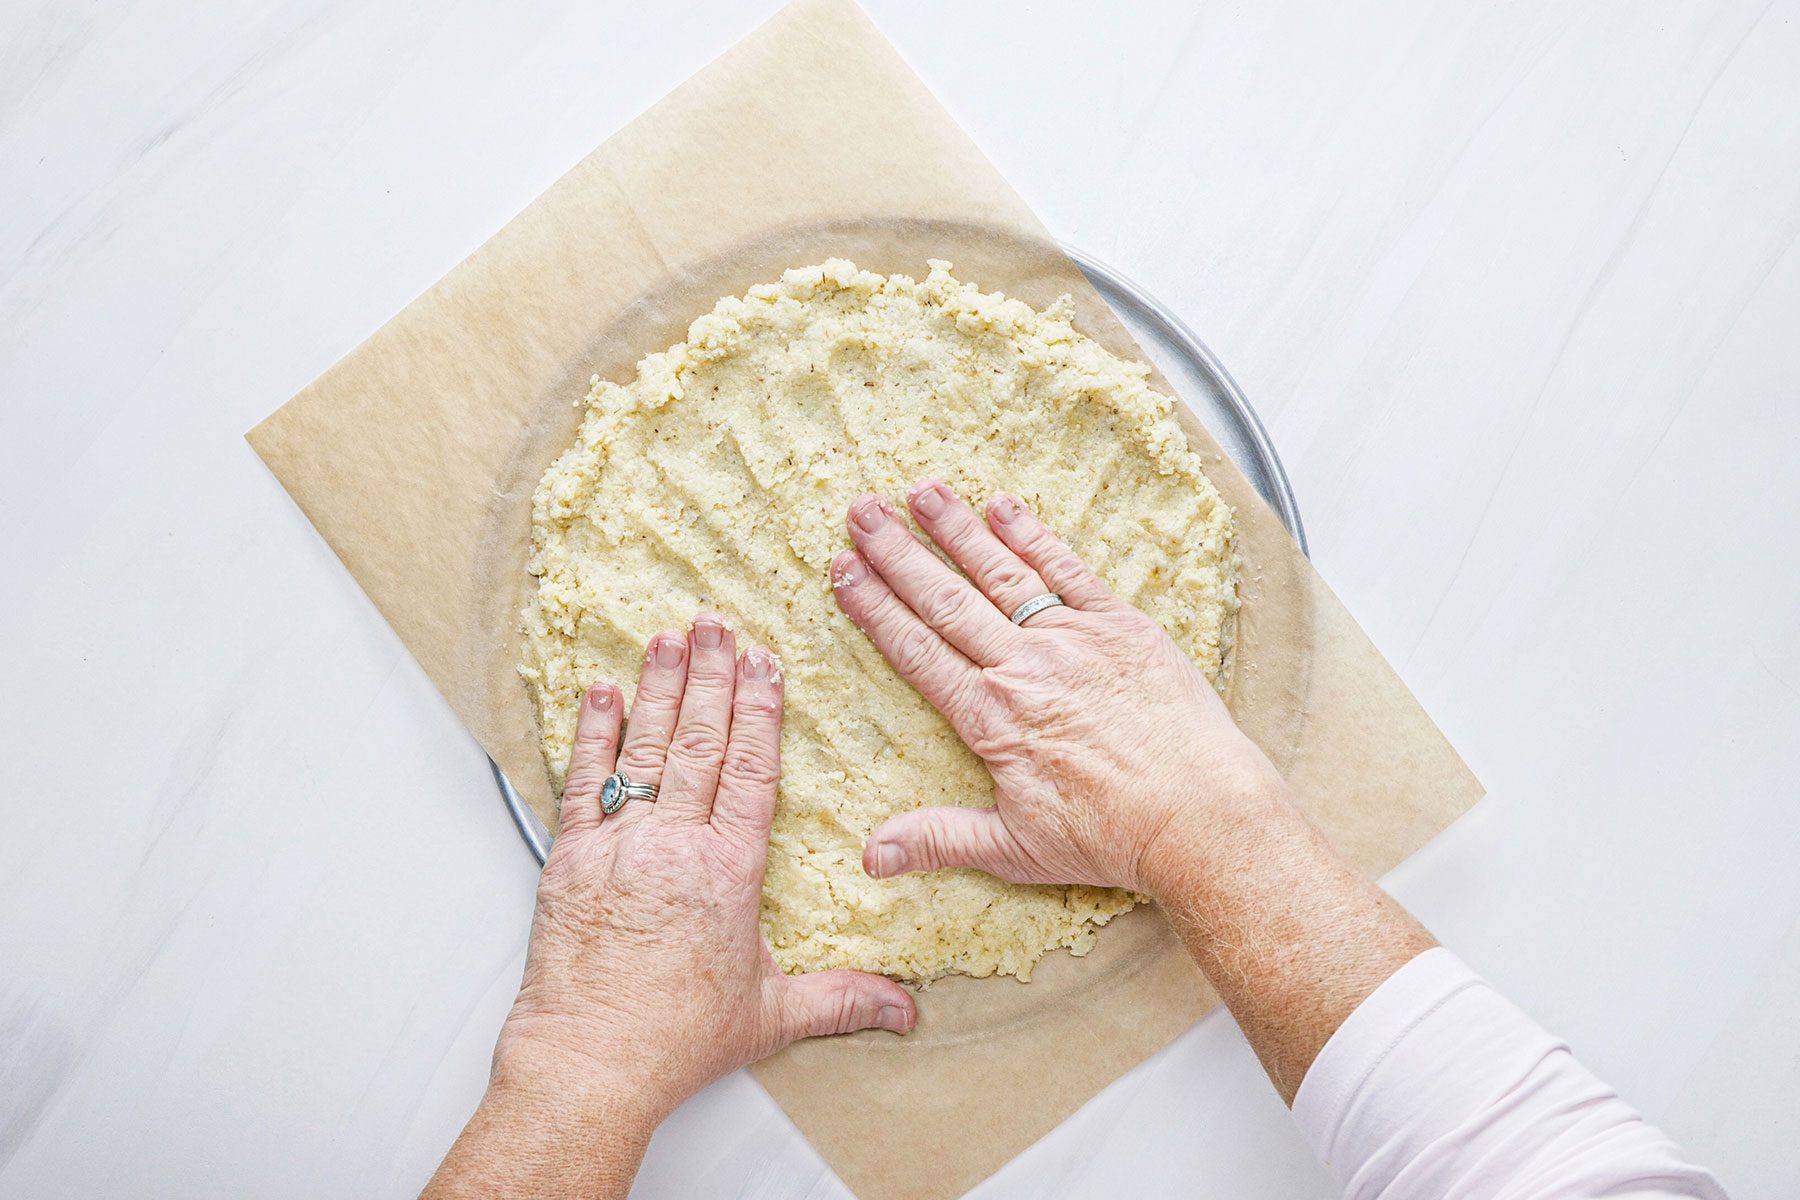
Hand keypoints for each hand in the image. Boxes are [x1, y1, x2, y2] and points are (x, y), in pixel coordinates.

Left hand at [494, 616, 915, 1122]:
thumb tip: (905, 1012)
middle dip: (712, 677)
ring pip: (644, 748)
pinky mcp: (570, 859)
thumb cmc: (674, 1041)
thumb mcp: (772, 1016)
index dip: (761, 711)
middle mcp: (674, 845)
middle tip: (716, 625)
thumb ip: (842, 1000)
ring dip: (659, 688)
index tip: (765, 664)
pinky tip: (601, 692)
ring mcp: (618, 846)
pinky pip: (582, 780)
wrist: (589, 1064)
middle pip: (701, 742)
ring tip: (668, 638)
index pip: (752, 770)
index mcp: (728, 871)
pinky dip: (592, 733)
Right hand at [831, 482, 1286, 895]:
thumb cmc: (1112, 838)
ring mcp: (1074, 641)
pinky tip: (1003, 508)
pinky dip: (1034, 537)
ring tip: (920, 491)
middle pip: (947, 600)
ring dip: (957, 530)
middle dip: (899, 553)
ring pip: (1001, 574)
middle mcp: (1025, 668)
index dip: (875, 607)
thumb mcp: (1015, 850)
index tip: (843, 571)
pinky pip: (1068, 572)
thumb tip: (871, 858)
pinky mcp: (1121, 627)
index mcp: (991, 718)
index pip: (917, 650)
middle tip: (861, 510)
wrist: (1202, 816)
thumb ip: (939, 839)